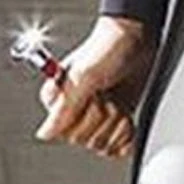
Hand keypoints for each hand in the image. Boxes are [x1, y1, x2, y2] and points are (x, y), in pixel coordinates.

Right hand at [34, 15, 155, 158]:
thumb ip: (65, 108)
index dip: (86, 116)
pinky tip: (128, 120)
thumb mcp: (85, 76)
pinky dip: (126, 137)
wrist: (138, 37)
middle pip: (86, 140)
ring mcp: (96, 116)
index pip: (66, 133)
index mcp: (57, 100)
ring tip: (119, 99)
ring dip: (118, 123)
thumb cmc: (108, 48)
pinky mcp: (115, 119)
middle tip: (108, 93)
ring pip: (102, 144)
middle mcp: (73, 111)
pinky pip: (117, 147)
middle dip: (104, 117)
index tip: (95, 95)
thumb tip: (45, 133)